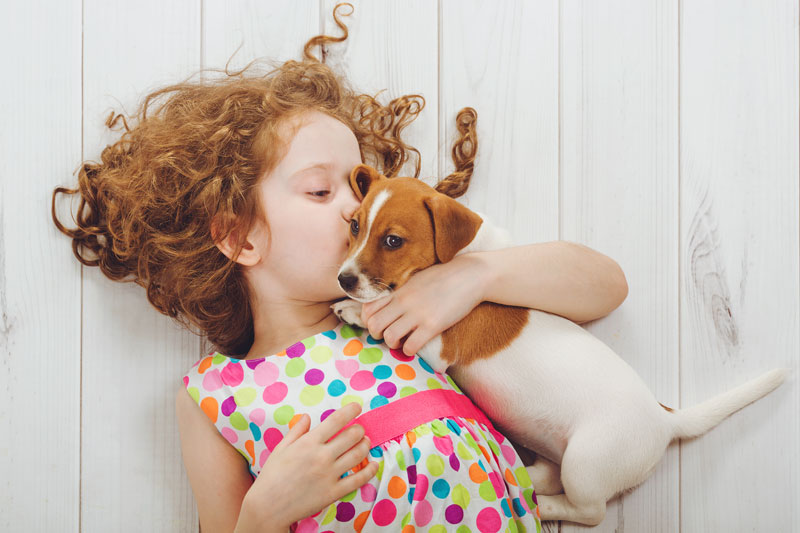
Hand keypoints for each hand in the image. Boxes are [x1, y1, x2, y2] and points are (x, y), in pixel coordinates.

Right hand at [243, 402, 377, 528]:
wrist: (268, 507)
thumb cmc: (272, 476)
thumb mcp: (281, 448)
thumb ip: (297, 431)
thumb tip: (307, 417)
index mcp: (309, 442)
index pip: (336, 420)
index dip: (350, 411)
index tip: (358, 407)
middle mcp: (322, 456)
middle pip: (352, 435)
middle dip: (359, 429)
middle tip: (359, 429)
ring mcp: (330, 474)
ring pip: (358, 454)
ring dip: (365, 445)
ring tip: (365, 442)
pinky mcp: (334, 492)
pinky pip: (358, 479)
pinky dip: (370, 470)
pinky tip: (374, 464)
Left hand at [360, 251, 488, 356]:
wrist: (469, 275)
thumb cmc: (444, 276)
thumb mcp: (416, 278)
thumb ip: (401, 290)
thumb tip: (390, 303)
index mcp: (399, 290)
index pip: (368, 308)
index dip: (368, 320)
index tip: (380, 323)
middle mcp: (404, 302)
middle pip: (374, 325)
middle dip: (377, 335)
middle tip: (388, 336)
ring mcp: (418, 314)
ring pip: (390, 337)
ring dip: (393, 344)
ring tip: (402, 342)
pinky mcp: (433, 325)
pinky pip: (411, 346)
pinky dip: (409, 350)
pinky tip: (416, 345)